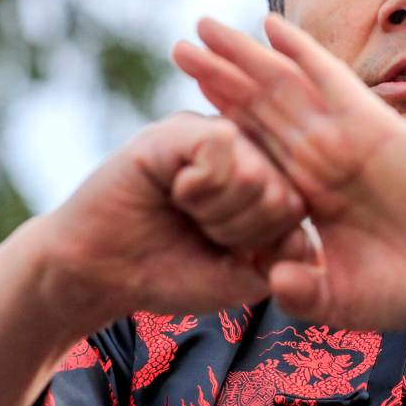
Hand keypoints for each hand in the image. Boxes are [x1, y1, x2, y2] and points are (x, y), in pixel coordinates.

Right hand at [39, 111, 308, 330]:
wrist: (100, 274)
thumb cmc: (172, 272)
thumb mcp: (241, 278)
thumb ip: (283, 260)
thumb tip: (304, 234)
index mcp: (272, 184)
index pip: (299, 212)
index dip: (262, 246)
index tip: (228, 251)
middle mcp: (252, 153)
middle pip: (282, 195)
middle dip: (239, 232)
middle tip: (201, 228)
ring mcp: (219, 135)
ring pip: (255, 175)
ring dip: (217, 212)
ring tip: (188, 209)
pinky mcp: (183, 127)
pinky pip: (220, 148)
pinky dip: (197, 187)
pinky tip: (175, 188)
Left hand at [172, 14, 405, 329]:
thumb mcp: (344, 298)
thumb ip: (303, 291)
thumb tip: (271, 277)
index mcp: (315, 195)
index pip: (258, 148)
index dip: (222, 121)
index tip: (184, 104)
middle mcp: (326, 158)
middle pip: (261, 108)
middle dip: (220, 77)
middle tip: (180, 46)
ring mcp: (347, 137)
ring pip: (282, 86)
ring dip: (242, 56)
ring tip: (200, 29)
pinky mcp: (372, 124)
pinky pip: (328, 79)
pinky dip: (300, 50)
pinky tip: (270, 25)